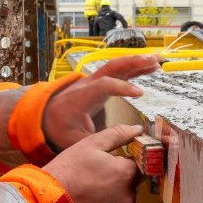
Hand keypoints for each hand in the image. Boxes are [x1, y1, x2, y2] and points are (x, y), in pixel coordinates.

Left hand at [42, 55, 159, 151]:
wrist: (45, 116)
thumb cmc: (60, 129)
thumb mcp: (76, 141)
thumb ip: (99, 142)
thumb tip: (125, 142)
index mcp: (81, 97)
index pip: (104, 86)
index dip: (122, 87)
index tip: (139, 93)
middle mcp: (88, 84)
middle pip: (111, 67)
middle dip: (133, 63)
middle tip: (153, 62)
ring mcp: (93, 81)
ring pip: (116, 66)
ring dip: (137, 62)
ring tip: (157, 60)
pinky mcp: (99, 82)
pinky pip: (118, 70)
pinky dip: (134, 67)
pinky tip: (149, 66)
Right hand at [43, 123, 142, 202]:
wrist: (47, 201)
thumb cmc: (68, 170)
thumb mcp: (91, 144)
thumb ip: (118, 134)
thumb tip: (138, 129)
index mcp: (126, 174)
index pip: (136, 164)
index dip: (121, 161)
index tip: (106, 162)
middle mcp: (128, 197)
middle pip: (129, 184)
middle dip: (116, 179)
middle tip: (93, 176)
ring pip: (120, 201)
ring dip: (110, 196)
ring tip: (87, 190)